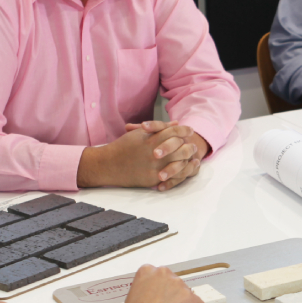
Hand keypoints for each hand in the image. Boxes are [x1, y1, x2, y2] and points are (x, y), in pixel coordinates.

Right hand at [79, 123, 207, 190]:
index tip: (190, 130)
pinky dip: (181, 172)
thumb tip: (176, 124)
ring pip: (180, 162)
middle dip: (189, 145)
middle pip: (180, 147)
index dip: (184, 130)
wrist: (108, 165)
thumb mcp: (140, 133)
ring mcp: (155, 167)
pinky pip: (173, 177)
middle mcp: (154, 152)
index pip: (174, 131)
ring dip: (188, 160)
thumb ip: (159, 128)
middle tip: (193, 145)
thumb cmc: (123, 146)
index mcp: (151, 139)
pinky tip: (185, 169)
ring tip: (191, 157)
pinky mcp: (153, 179)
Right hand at [115, 265, 205, 302]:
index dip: (162, 294)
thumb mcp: (136, 294)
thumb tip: (164, 296)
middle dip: (173, 300)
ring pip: (187, 296)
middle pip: (176, 286)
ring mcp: (177, 284)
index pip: (164, 279)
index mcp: (148, 270)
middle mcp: (163, 273)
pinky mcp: (188, 298)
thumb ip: (151, 289)